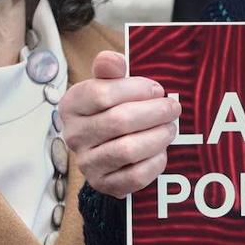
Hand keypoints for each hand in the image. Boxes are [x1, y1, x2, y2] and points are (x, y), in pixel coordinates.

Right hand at [59, 50, 178, 197]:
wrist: (104, 147)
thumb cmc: (110, 109)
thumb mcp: (106, 84)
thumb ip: (110, 69)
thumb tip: (113, 60)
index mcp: (71, 105)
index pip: (102, 94)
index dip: (136, 89)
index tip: (157, 90)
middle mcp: (74, 136)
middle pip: (119, 121)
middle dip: (154, 112)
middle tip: (172, 108)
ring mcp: (87, 163)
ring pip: (128, 150)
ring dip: (157, 136)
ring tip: (170, 128)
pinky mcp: (105, 184)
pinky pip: (135, 176)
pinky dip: (155, 162)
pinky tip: (161, 150)